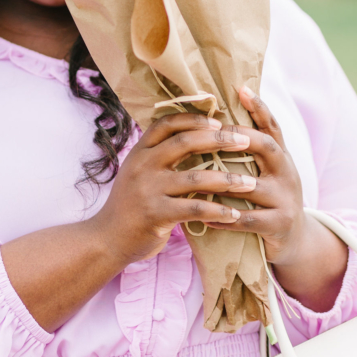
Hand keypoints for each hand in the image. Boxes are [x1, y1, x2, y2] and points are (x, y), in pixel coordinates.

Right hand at [90, 112, 254, 266]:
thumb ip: (158, 155)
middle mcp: (142, 164)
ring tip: (249, 183)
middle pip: (184, 143)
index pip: (167, 123)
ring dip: (226, 180)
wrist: (107, 238)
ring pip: (195, 178)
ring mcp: (148, 189)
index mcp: (140, 151)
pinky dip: (217, 211)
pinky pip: (194, 209)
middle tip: (243, 141)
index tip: (218, 120)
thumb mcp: (137, 171)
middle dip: (218, 140)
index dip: (193, 119)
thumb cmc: (129, 204)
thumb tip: (192, 137)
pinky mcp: (156, 214)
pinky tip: (234, 214)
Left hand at [204, 86, 348, 309]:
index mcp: (280, 156)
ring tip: (199, 178)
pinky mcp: (279, 224)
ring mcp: (285, 199)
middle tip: (216, 132)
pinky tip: (206, 217)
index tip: (241, 89)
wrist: (295, 239)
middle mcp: (286, 172)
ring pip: (252, 186)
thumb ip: (247, 149)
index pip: (271, 126)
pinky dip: (226, 218)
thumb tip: (214, 120)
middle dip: (242, 137)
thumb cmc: (268, 197)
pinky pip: (248, 220)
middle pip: (267, 147)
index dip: (259, 107)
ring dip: (224, 181)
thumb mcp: (265, 170)